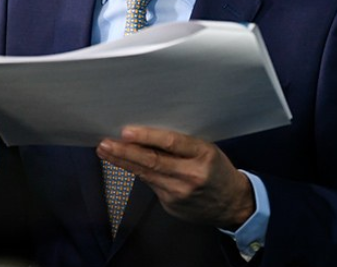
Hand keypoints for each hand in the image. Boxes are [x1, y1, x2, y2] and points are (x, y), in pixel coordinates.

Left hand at [96, 126, 254, 229]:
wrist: (231, 204)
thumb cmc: (217, 170)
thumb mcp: (207, 149)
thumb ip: (181, 144)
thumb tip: (146, 134)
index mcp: (203, 155)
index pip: (172, 143)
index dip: (147, 137)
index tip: (127, 132)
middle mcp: (191, 175)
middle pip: (153, 162)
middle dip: (125, 152)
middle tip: (106, 143)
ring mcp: (179, 193)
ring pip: (146, 175)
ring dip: (123, 162)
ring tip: (105, 151)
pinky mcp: (171, 205)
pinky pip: (150, 185)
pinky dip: (137, 173)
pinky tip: (124, 164)